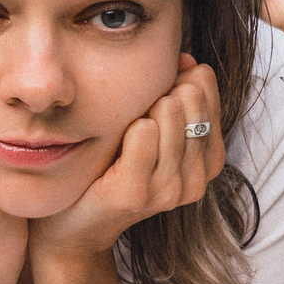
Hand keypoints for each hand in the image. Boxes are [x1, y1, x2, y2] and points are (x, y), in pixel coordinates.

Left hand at [27, 56, 225, 264]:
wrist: (73, 225)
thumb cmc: (111, 169)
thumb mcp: (151, 133)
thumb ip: (175, 98)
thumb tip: (185, 58)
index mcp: (206, 164)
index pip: (209, 97)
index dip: (185, 78)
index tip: (160, 83)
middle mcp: (193, 181)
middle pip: (191, 101)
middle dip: (166, 89)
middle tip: (140, 105)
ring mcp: (165, 191)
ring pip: (169, 114)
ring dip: (146, 105)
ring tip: (130, 119)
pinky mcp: (133, 194)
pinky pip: (143, 135)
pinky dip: (131, 124)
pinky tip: (123, 131)